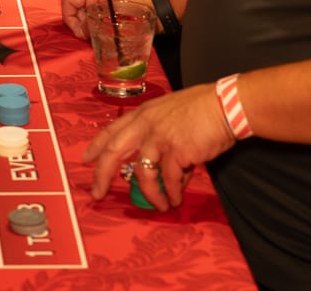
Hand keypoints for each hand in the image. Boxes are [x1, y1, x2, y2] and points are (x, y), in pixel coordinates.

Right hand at [59, 0, 148, 40]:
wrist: (157, 8)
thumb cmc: (140, 10)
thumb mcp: (114, 17)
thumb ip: (94, 24)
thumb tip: (84, 32)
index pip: (69, 0)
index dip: (70, 18)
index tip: (81, 32)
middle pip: (74, 7)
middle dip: (78, 24)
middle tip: (89, 36)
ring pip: (81, 11)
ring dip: (86, 25)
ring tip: (96, 35)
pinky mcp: (104, 2)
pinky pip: (90, 13)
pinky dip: (92, 24)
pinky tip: (100, 31)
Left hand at [83, 84, 235, 208]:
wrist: (225, 105)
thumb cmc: (203, 109)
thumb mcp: (172, 116)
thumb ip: (161, 139)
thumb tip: (165, 172)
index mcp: (143, 114)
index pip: (112, 129)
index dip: (97, 145)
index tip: (85, 159)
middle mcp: (146, 124)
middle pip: (114, 151)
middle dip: (102, 175)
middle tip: (97, 193)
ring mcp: (160, 137)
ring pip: (143, 173)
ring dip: (151, 194)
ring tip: (161, 205)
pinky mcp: (177, 151)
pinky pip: (170, 179)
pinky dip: (173, 192)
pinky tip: (177, 199)